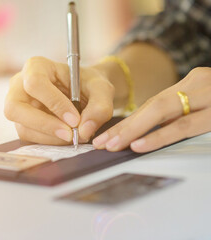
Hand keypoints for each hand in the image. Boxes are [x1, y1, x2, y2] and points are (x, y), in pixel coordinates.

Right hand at [4, 56, 115, 144]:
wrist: (84, 92)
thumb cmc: (88, 84)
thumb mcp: (101, 88)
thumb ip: (99, 106)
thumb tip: (84, 130)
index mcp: (35, 67)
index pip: (35, 84)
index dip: (54, 103)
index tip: (75, 119)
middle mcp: (19, 86)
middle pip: (15, 108)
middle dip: (44, 125)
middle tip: (70, 135)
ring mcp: (18, 107)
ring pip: (23, 128)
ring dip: (50, 137)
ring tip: (74, 136)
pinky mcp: (22, 123)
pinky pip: (30, 137)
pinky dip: (50, 141)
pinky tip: (66, 137)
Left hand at [93, 67, 210, 152]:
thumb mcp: (206, 100)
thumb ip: (183, 114)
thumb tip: (157, 130)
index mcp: (190, 84)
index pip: (151, 104)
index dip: (127, 122)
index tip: (107, 135)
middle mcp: (195, 85)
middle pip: (150, 107)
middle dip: (122, 127)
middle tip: (100, 142)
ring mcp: (207, 95)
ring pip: (160, 112)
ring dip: (131, 130)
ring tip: (111, 145)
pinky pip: (183, 125)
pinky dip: (158, 135)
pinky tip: (138, 144)